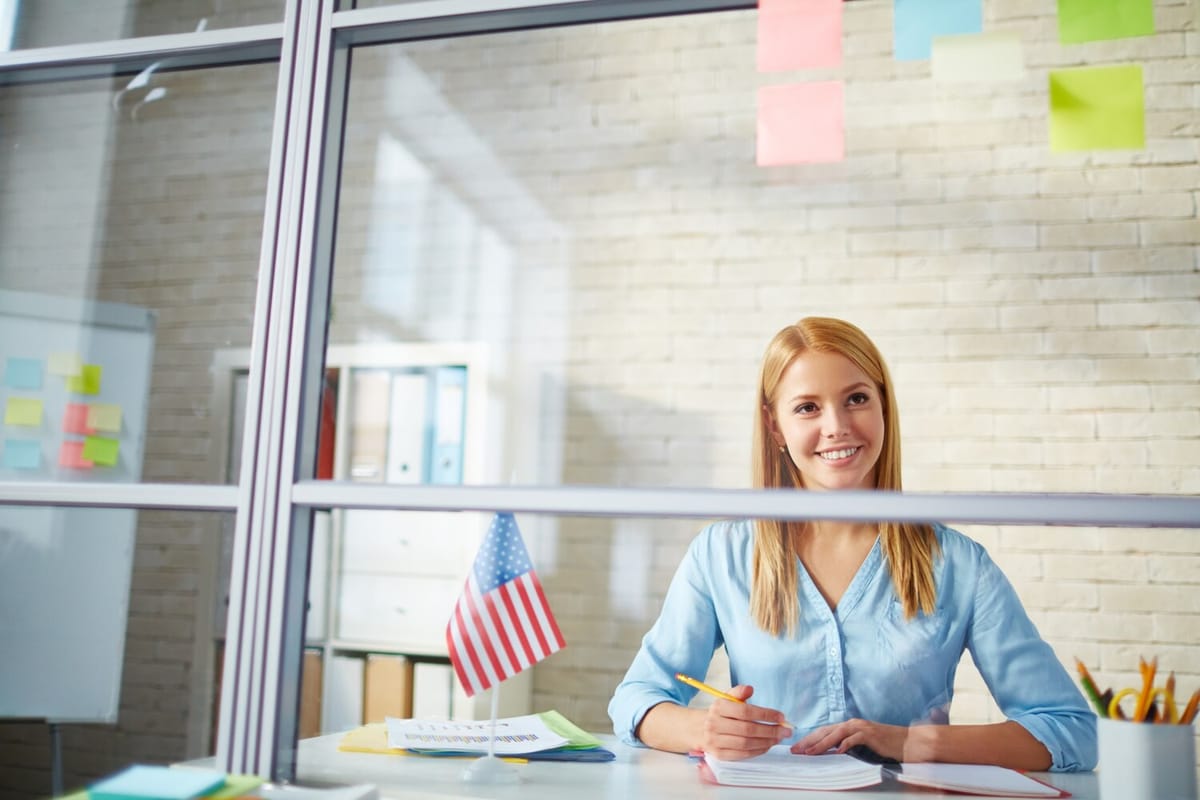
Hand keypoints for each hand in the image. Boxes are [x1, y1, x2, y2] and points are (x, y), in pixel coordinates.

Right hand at [699, 685, 791, 760]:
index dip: (765, 714)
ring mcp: (716, 741)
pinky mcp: (719, 754)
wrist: (699, 729)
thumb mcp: (726, 698)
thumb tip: (750, 689)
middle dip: (771, 730)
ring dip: (767, 742)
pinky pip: (742, 754)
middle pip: (748, 729)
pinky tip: (767, 746)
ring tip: (779, 738)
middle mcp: (715, 724)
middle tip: (786, 730)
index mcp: (718, 707)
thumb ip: (739, 692)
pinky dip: (758, 751)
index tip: (781, 716)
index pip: (745, 711)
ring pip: (746, 743)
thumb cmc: (719, 713)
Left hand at [789, 718, 911, 761]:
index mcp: (849, 726)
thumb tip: (830, 752)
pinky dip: (844, 745)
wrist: (907, 742)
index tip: (796, 748)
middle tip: (795, 750)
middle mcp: (853, 724)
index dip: (809, 739)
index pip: (824, 732)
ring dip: (821, 744)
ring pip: (836, 734)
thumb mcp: (862, 745)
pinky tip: (836, 752)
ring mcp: (861, 728)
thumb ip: (847, 745)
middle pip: (826, 731)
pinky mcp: (871, 734)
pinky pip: (854, 739)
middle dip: (809, 741)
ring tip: (809, 752)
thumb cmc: (885, 745)